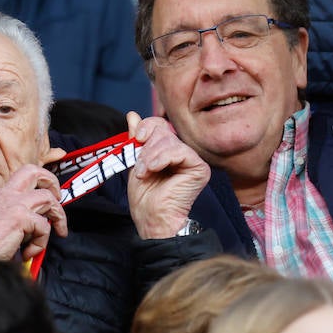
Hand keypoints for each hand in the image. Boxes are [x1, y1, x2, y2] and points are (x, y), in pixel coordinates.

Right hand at [0, 165, 67, 261]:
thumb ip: (9, 219)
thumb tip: (29, 229)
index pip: (22, 178)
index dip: (38, 184)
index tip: (46, 198)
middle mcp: (5, 195)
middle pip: (34, 172)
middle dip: (52, 183)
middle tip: (58, 199)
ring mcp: (13, 204)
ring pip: (47, 198)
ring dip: (57, 216)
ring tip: (56, 231)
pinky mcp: (19, 218)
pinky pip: (44, 227)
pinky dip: (41, 243)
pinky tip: (28, 252)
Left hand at [126, 112, 210, 238]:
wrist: (151, 217)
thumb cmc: (144, 196)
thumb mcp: (136, 162)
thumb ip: (137, 139)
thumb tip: (132, 114)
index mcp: (168, 150)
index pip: (160, 124)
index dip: (146, 127)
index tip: (135, 138)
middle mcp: (182, 152)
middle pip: (163, 130)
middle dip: (146, 148)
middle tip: (141, 168)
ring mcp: (192, 160)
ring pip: (169, 140)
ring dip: (150, 157)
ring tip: (145, 173)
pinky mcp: (199, 168)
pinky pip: (180, 151)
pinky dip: (162, 158)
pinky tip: (154, 170)